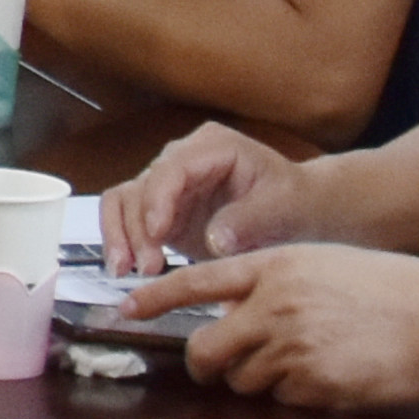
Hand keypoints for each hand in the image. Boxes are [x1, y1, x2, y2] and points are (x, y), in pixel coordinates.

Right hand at [101, 120, 318, 276]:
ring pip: (124, 201)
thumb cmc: (292, 201)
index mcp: (211, 147)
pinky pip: (126, 219)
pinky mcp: (162, 210)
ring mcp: (168, 185)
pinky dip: (120, 240)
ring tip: (125, 271)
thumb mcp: (280, 207)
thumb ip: (247, 220)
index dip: (158, 199)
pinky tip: (123, 267)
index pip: (171, 168)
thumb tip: (214, 240)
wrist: (298, 211)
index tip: (157, 233)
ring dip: (120, 236)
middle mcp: (181, 159)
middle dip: (137, 228)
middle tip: (146, 267)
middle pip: (141, 186)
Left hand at [153, 244, 418, 408]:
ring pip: (245, 379)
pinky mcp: (316, 386)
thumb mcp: (319, 264)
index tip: (125, 307)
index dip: (156, 297)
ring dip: (260, 377)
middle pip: (207, 350)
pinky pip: (285, 398)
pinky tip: (330, 373)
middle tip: (214, 366)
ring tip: (305, 357)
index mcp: (274, 267)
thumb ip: (269, 284)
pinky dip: (297, 393)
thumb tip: (228, 315)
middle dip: (204, 364)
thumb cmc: (386, 288)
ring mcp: (295, 348)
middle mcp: (275, 306)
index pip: (197, 282)